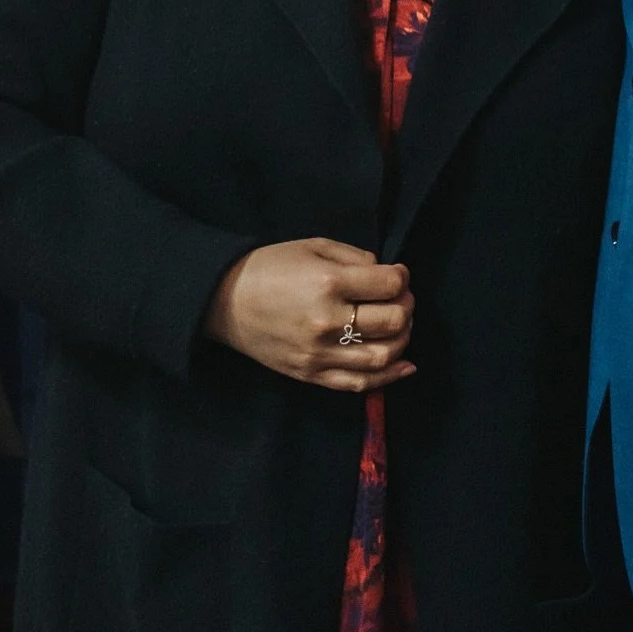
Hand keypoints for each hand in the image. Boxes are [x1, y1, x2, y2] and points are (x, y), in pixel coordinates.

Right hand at [204, 237, 415, 391]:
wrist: (226, 301)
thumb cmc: (272, 267)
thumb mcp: (315, 247)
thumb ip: (357, 258)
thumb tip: (389, 276)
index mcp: (329, 283)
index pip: (389, 285)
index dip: (401, 277)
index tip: (397, 274)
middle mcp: (327, 322)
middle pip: (392, 320)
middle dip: (406, 306)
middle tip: (400, 298)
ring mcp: (319, 354)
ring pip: (382, 355)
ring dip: (402, 338)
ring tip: (399, 325)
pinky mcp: (311, 375)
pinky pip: (359, 384)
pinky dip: (388, 377)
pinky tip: (405, 365)